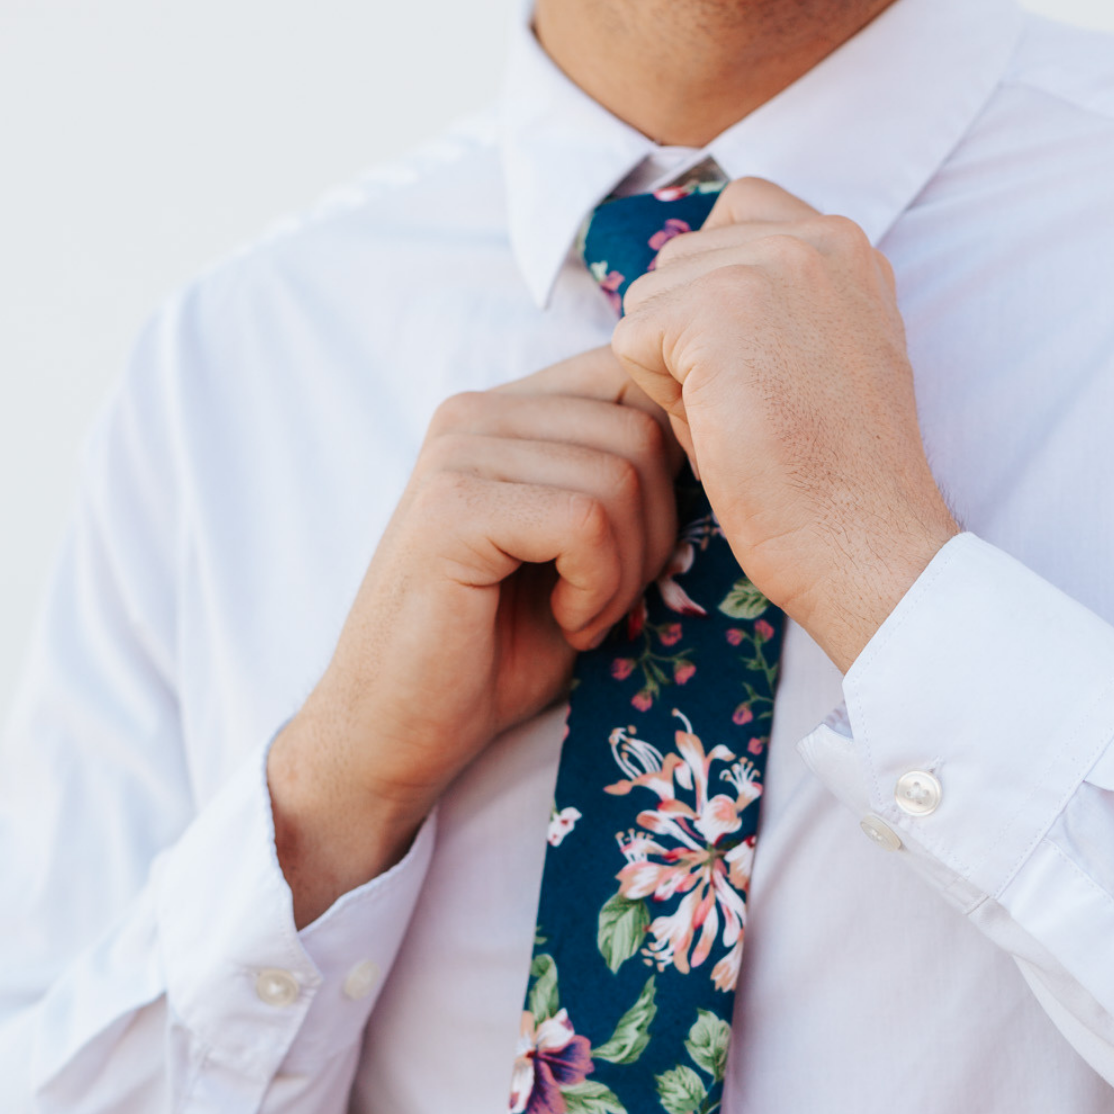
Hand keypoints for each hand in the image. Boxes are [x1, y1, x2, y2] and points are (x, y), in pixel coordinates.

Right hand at [268, 348, 678, 923]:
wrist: (396, 733)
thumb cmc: (496, 652)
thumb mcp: (581, 551)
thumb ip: (626, 482)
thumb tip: (717, 438)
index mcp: (508, 409)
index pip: (639, 380)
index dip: (676, 468)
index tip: (642, 551)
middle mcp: (476, 411)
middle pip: (645, 429)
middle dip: (655, 530)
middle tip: (607, 598)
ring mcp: (458, 451)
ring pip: (623, 475)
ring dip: (626, 568)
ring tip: (579, 614)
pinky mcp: (452, 506)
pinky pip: (586, 520)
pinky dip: (597, 587)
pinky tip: (562, 622)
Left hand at [611, 176, 957, 669]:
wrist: (868, 544)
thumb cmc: (838, 479)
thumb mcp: (822, 356)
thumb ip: (770, 304)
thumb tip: (674, 294)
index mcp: (847, 245)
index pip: (737, 213)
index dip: (716, 295)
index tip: (757, 369)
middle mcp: (816, 235)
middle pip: (680, 260)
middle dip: (691, 337)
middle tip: (757, 409)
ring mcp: (768, 263)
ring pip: (649, 299)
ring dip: (673, 368)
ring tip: (743, 421)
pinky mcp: (717, 308)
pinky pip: (631, 340)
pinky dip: (661, 399)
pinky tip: (722, 433)